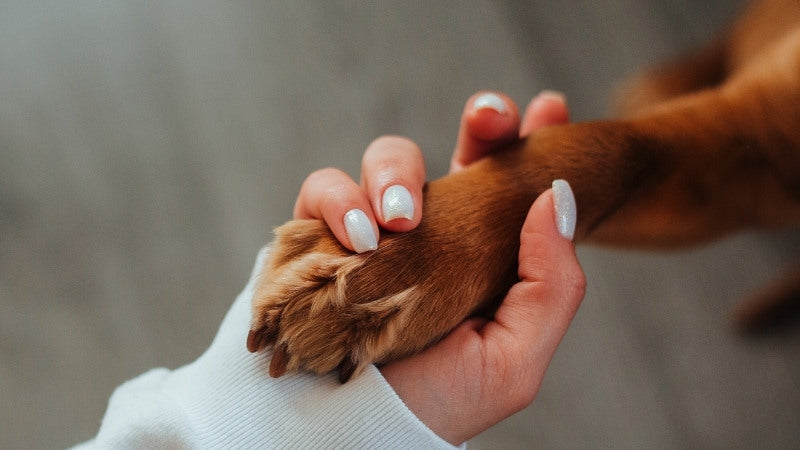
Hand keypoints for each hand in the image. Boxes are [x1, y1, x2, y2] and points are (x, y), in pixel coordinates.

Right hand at [293, 91, 583, 444]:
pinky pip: (323, 189)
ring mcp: (374, 230)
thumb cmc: (432, 403)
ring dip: (394, 172)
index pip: (509, 184)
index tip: (550, 107)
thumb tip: (557, 197)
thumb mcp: (513, 360)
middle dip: (480, 124)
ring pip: (386, 158)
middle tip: (490, 117)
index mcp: (480, 254)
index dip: (527, 140)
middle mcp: (429, 233)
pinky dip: (337, 201)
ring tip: (396, 220)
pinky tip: (357, 236)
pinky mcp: (319, 235)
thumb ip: (551, 285)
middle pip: (456, 151)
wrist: (348, 435)